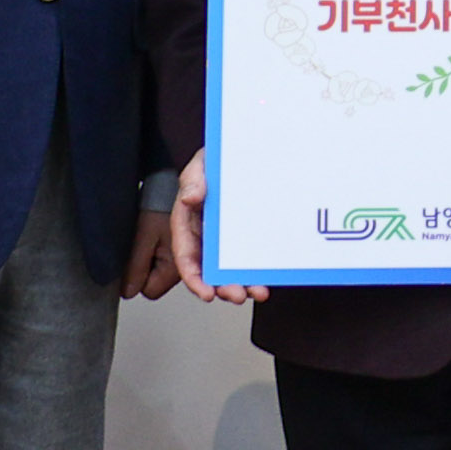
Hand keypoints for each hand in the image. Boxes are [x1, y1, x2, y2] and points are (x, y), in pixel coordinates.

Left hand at [125, 205, 182, 299]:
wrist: (172, 183)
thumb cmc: (162, 202)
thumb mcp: (144, 234)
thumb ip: (137, 266)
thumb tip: (128, 291)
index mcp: (178, 265)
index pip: (150, 291)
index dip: (138, 277)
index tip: (134, 259)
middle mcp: (186, 265)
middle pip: (156, 284)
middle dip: (145, 270)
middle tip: (142, 245)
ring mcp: (186, 258)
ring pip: (158, 273)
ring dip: (150, 260)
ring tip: (150, 237)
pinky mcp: (185, 250)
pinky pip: (163, 261)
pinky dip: (155, 252)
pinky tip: (155, 236)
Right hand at [169, 150, 264, 302]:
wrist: (245, 154)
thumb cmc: (215, 160)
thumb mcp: (201, 164)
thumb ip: (192, 180)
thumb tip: (189, 198)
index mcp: (188, 223)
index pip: (186, 256)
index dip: (193, 277)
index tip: (205, 292)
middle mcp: (205, 236)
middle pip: (209, 270)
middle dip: (221, 288)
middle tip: (236, 295)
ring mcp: (225, 240)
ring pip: (229, 271)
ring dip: (241, 286)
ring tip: (256, 293)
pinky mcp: (245, 238)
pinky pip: (248, 261)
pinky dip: (256, 274)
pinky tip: (265, 282)